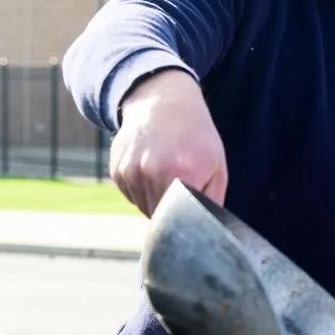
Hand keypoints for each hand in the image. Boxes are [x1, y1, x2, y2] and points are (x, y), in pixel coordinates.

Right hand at [110, 68, 227, 215]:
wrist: (163, 102)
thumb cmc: (196, 137)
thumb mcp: (217, 166)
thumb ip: (213, 202)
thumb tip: (206, 231)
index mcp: (182, 173)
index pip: (180, 219)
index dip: (185, 221)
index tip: (189, 215)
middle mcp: (152, 173)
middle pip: (160, 217)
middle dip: (172, 211)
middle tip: (182, 187)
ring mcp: (131, 171)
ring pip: (144, 208)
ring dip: (155, 200)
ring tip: (167, 173)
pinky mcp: (117, 170)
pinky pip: (132, 195)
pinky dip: (142, 189)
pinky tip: (151, 168)